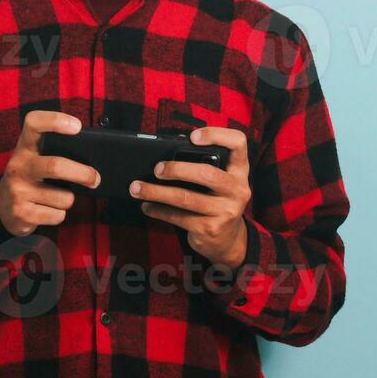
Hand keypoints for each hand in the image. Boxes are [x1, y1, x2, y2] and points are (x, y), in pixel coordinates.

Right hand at [0, 111, 100, 235]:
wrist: (2, 208)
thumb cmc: (30, 178)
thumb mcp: (35, 160)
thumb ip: (55, 154)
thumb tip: (91, 162)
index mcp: (24, 147)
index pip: (34, 123)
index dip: (56, 120)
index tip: (77, 126)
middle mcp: (18, 166)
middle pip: (56, 166)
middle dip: (83, 174)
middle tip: (95, 178)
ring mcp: (17, 190)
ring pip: (63, 197)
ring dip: (68, 199)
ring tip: (57, 197)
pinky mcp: (21, 213)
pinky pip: (57, 215)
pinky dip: (60, 214)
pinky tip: (47, 210)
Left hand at [130, 126, 251, 268]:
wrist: (228, 241)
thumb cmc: (217, 201)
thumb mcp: (220, 182)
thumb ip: (205, 165)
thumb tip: (166, 153)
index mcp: (239, 171)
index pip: (238, 143)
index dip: (217, 135)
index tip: (193, 136)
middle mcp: (237, 190)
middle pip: (207, 174)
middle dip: (177, 170)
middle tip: (156, 169)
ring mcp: (225, 211)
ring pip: (186, 198)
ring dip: (157, 192)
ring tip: (137, 188)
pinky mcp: (210, 229)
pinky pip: (178, 217)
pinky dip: (158, 210)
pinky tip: (147, 206)